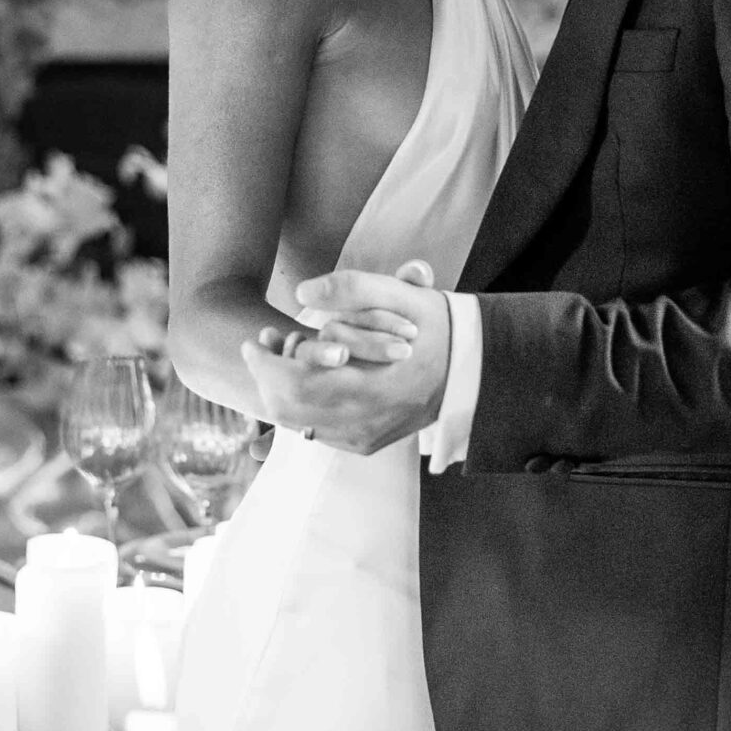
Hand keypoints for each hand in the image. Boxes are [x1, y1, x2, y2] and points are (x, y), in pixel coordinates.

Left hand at [239, 261, 450, 453]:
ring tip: (282, 357)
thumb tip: (304, 292)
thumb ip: (352, 288)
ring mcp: (364, 437)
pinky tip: (305, 379)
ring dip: (280, 391)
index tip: (255, 339)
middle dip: (266, 376)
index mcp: (370, 388)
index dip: (266, 363)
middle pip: (290, 409)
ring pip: (299, 424)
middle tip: (263, 346)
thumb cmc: (438, 329)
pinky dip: (301, 408)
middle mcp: (363, 422)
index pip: (296, 385)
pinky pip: (318, 431)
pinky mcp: (367, 443)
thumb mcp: (402, 296)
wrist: (474, 370)